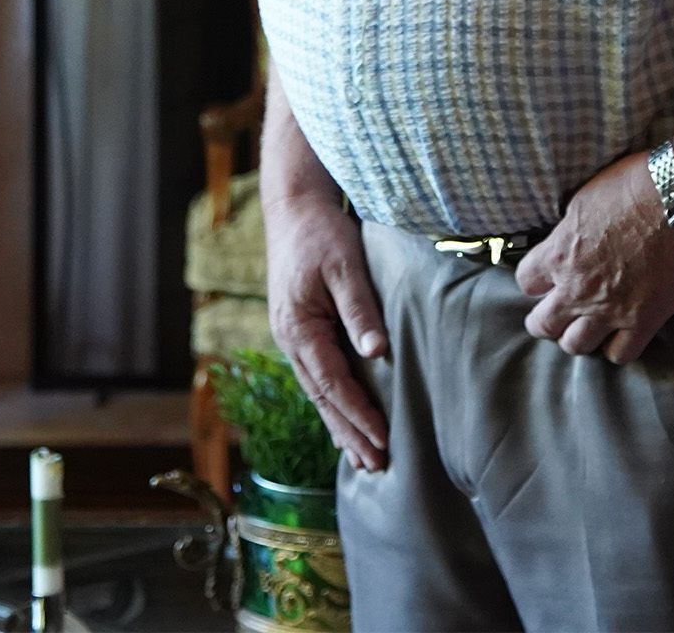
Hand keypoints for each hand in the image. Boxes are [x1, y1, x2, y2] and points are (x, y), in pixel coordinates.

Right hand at [264, 175, 390, 471]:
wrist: (293, 207)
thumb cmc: (321, 233)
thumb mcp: (345, 266)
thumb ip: (361, 310)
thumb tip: (377, 353)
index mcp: (299, 328)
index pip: (333, 384)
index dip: (358, 415)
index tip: (383, 441)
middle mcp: (290, 339)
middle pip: (322, 398)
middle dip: (349, 434)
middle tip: (376, 466)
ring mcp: (292, 336)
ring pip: (318, 392)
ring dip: (340, 425)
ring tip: (362, 458)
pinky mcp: (299, 329)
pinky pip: (317, 376)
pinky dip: (331, 403)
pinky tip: (342, 420)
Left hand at [515, 148, 673, 363]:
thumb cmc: (636, 186)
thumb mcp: (585, 198)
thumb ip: (569, 230)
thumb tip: (565, 238)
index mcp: (559, 254)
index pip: (526, 282)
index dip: (535, 280)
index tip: (545, 278)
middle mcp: (577, 288)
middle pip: (542, 324)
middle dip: (546, 319)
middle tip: (558, 312)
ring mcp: (610, 309)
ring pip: (575, 346)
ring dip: (577, 337)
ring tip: (587, 327)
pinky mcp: (644, 321)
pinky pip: (619, 354)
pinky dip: (616, 348)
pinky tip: (620, 335)